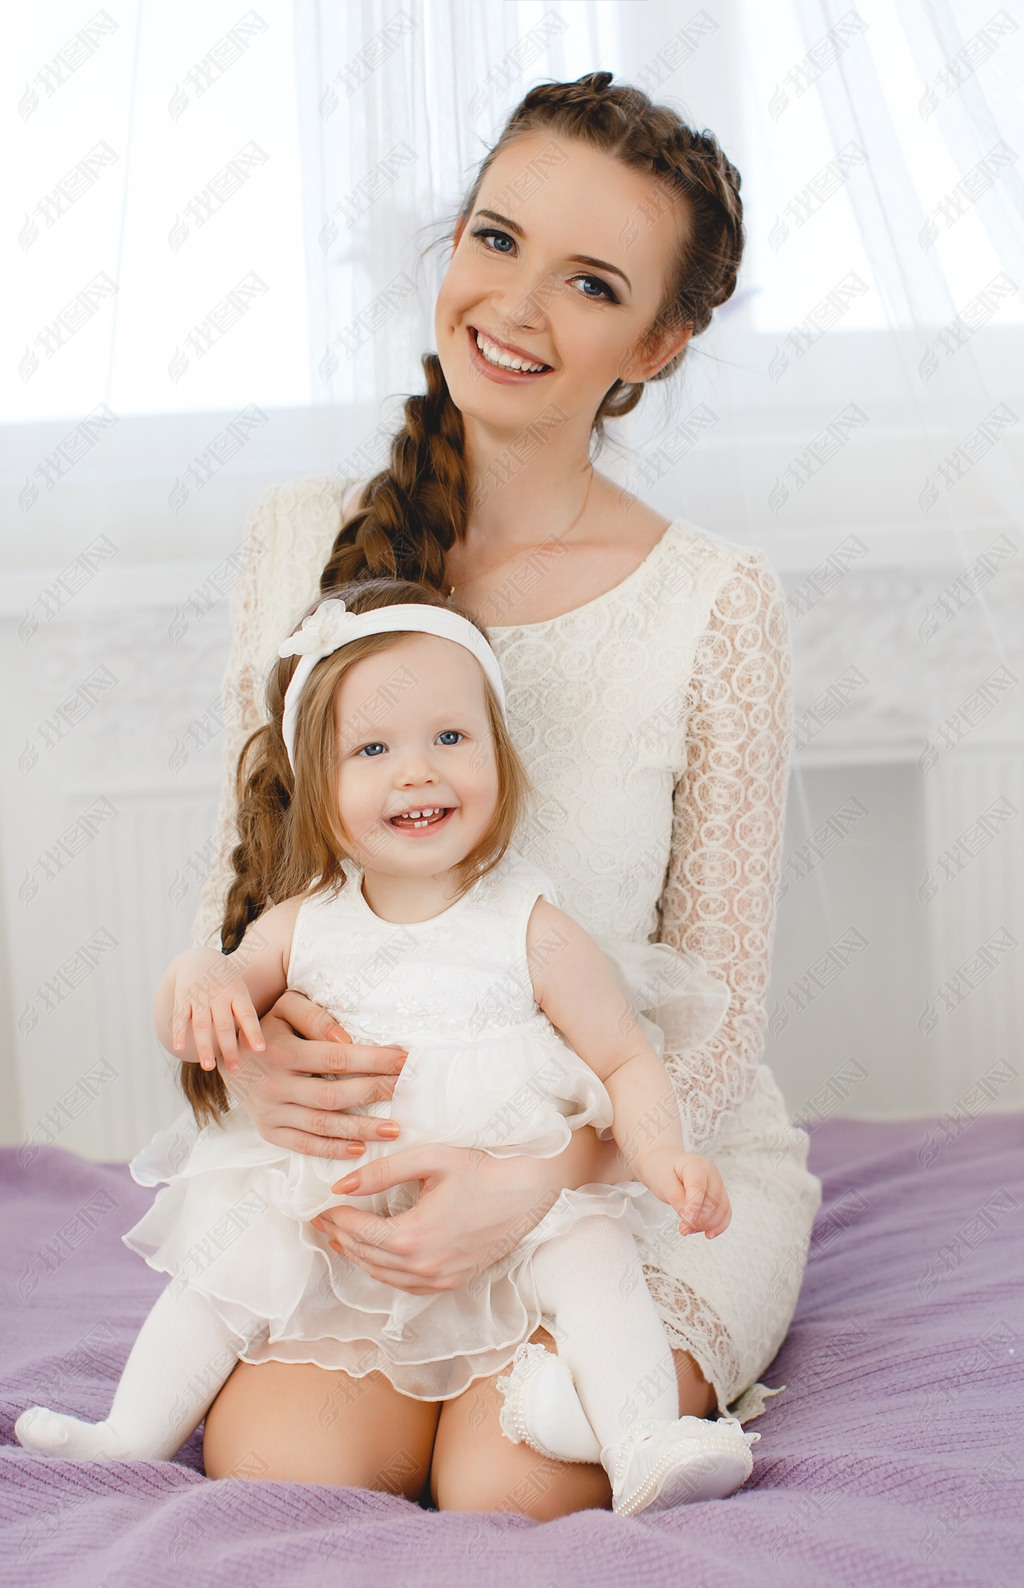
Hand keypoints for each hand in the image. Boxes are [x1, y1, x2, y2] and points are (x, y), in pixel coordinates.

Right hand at [170, 952, 264, 1070]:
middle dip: (229, 1048)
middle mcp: (219, 994)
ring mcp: (200, 995)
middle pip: (224, 1024)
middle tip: (235, 1069)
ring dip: (205, 1047)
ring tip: (209, 1067)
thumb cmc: (225, 983)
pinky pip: (180, 1016)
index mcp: (237, 993)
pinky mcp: (183, 997)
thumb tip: (254, 1048)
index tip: (260, 1050)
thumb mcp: (239, 993)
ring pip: (202, 1024)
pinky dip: (178, 1032)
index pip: (247, 1014)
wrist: (199, 958)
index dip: (253, 1031)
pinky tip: (180, 1048)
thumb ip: (246, 1018)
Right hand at [222, 988, 407, 1160]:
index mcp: (280, 1052)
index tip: (405, 1061)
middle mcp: (273, 1085)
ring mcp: (269, 1112)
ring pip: (321, 1125)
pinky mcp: (267, 1131)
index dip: (374, 1060)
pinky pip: (302, 1145)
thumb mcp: (286, 1008)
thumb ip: (315, 1017)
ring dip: (360, 1129)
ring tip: (394, 1129)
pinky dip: (331, 1150)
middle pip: (333, 1094)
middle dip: (375, 1093)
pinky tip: (359, 1149)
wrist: (224, 1053)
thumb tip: (345, 1038)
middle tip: (407, 1091)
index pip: (336, 1058)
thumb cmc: (267, 1027)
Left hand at [309, 1138, 597, 1294]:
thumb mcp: (430, 1159)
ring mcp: (439, 1280)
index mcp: (412, 1237)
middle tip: (322, 1218)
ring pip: (381, 1275)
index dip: (333, 1217)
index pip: (356, 1232)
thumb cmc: (483, 1169)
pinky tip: (377, 1254)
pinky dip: (383, 1271)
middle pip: (364, 1256)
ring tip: (341, 1235)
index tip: (317, 1204)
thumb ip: (381, 1172)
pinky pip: (405, 1285)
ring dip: (357, 1255)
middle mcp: (422, 1267)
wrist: (531, 1191)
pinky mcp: (452, 1282)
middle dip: (339, 1236)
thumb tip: (340, 1186)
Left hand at [633, 1147, 730, 1238]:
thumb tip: (689, 1217)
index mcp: (696, 1165)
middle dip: (699, 1220)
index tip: (688, 1221)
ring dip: (707, 1224)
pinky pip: (725, 1211)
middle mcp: (711, 1173)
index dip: (695, 1206)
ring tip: (689, 1229)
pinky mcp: (718, 1193)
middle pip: (713, 1201)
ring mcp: (717, 1182)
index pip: (699, 1187)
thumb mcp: (664, 1184)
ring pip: (722, 1209)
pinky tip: (709, 1233)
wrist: (664, 1163)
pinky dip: (718, 1225)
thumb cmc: (663, 1170)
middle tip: (683, 1228)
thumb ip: (677, 1200)